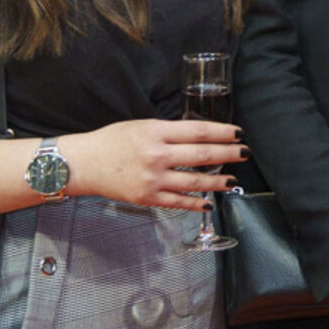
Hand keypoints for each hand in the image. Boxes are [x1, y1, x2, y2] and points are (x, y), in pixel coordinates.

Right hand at [58, 118, 244, 209]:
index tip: (239, 134)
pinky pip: (178, 202)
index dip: (223, 133)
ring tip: (233, 180)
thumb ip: (170, 132)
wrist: (83, 164)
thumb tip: (201, 136)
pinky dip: (196, 203)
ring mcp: (153, 179)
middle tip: (245, 153)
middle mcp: (157, 155)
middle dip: (229, 154)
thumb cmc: (112, 141)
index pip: (199, 131)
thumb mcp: (143, 126)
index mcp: (157, 132)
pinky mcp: (147, 198)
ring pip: (195, 181)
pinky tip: (209, 202)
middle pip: (202, 155)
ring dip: (219, 181)